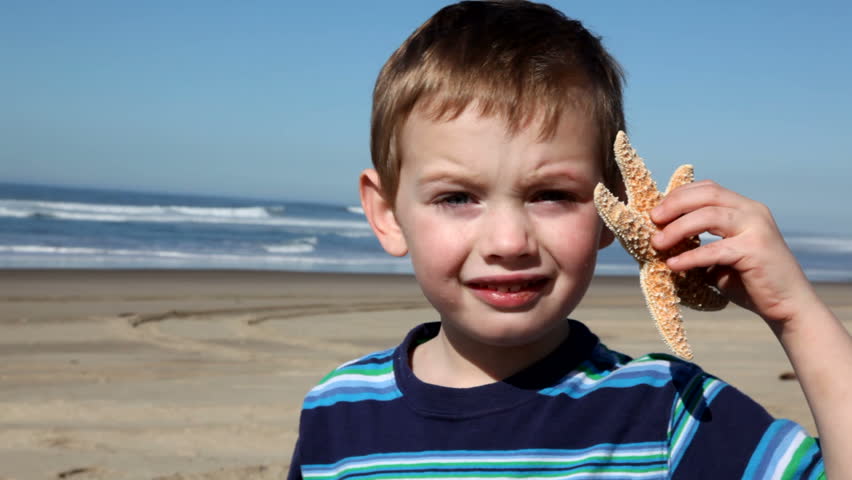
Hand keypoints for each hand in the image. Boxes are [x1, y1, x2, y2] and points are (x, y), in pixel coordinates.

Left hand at [649, 180, 817, 328]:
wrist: (787, 306)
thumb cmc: (750, 282)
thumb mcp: (722, 255)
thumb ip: (700, 243)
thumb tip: (661, 240)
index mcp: (745, 208)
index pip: (708, 189)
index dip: (679, 196)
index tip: (656, 212)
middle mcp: (753, 212)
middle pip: (707, 195)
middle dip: (675, 204)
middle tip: (652, 219)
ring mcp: (757, 228)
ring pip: (709, 216)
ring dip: (678, 228)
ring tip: (657, 243)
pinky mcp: (755, 250)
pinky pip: (714, 250)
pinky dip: (690, 257)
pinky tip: (673, 266)